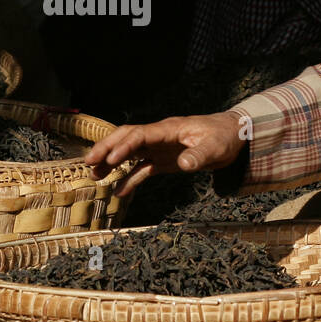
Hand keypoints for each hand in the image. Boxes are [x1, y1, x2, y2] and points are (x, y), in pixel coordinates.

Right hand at [84, 112, 246, 197]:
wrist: (232, 137)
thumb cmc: (223, 136)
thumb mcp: (215, 146)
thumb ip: (199, 155)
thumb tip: (185, 165)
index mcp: (167, 129)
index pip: (139, 135)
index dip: (123, 146)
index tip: (110, 159)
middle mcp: (158, 137)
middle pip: (126, 138)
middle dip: (106, 148)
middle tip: (88, 163)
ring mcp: (159, 149)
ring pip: (129, 153)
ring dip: (112, 163)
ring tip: (95, 176)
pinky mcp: (163, 161)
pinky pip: (142, 169)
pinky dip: (130, 179)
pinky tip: (119, 192)